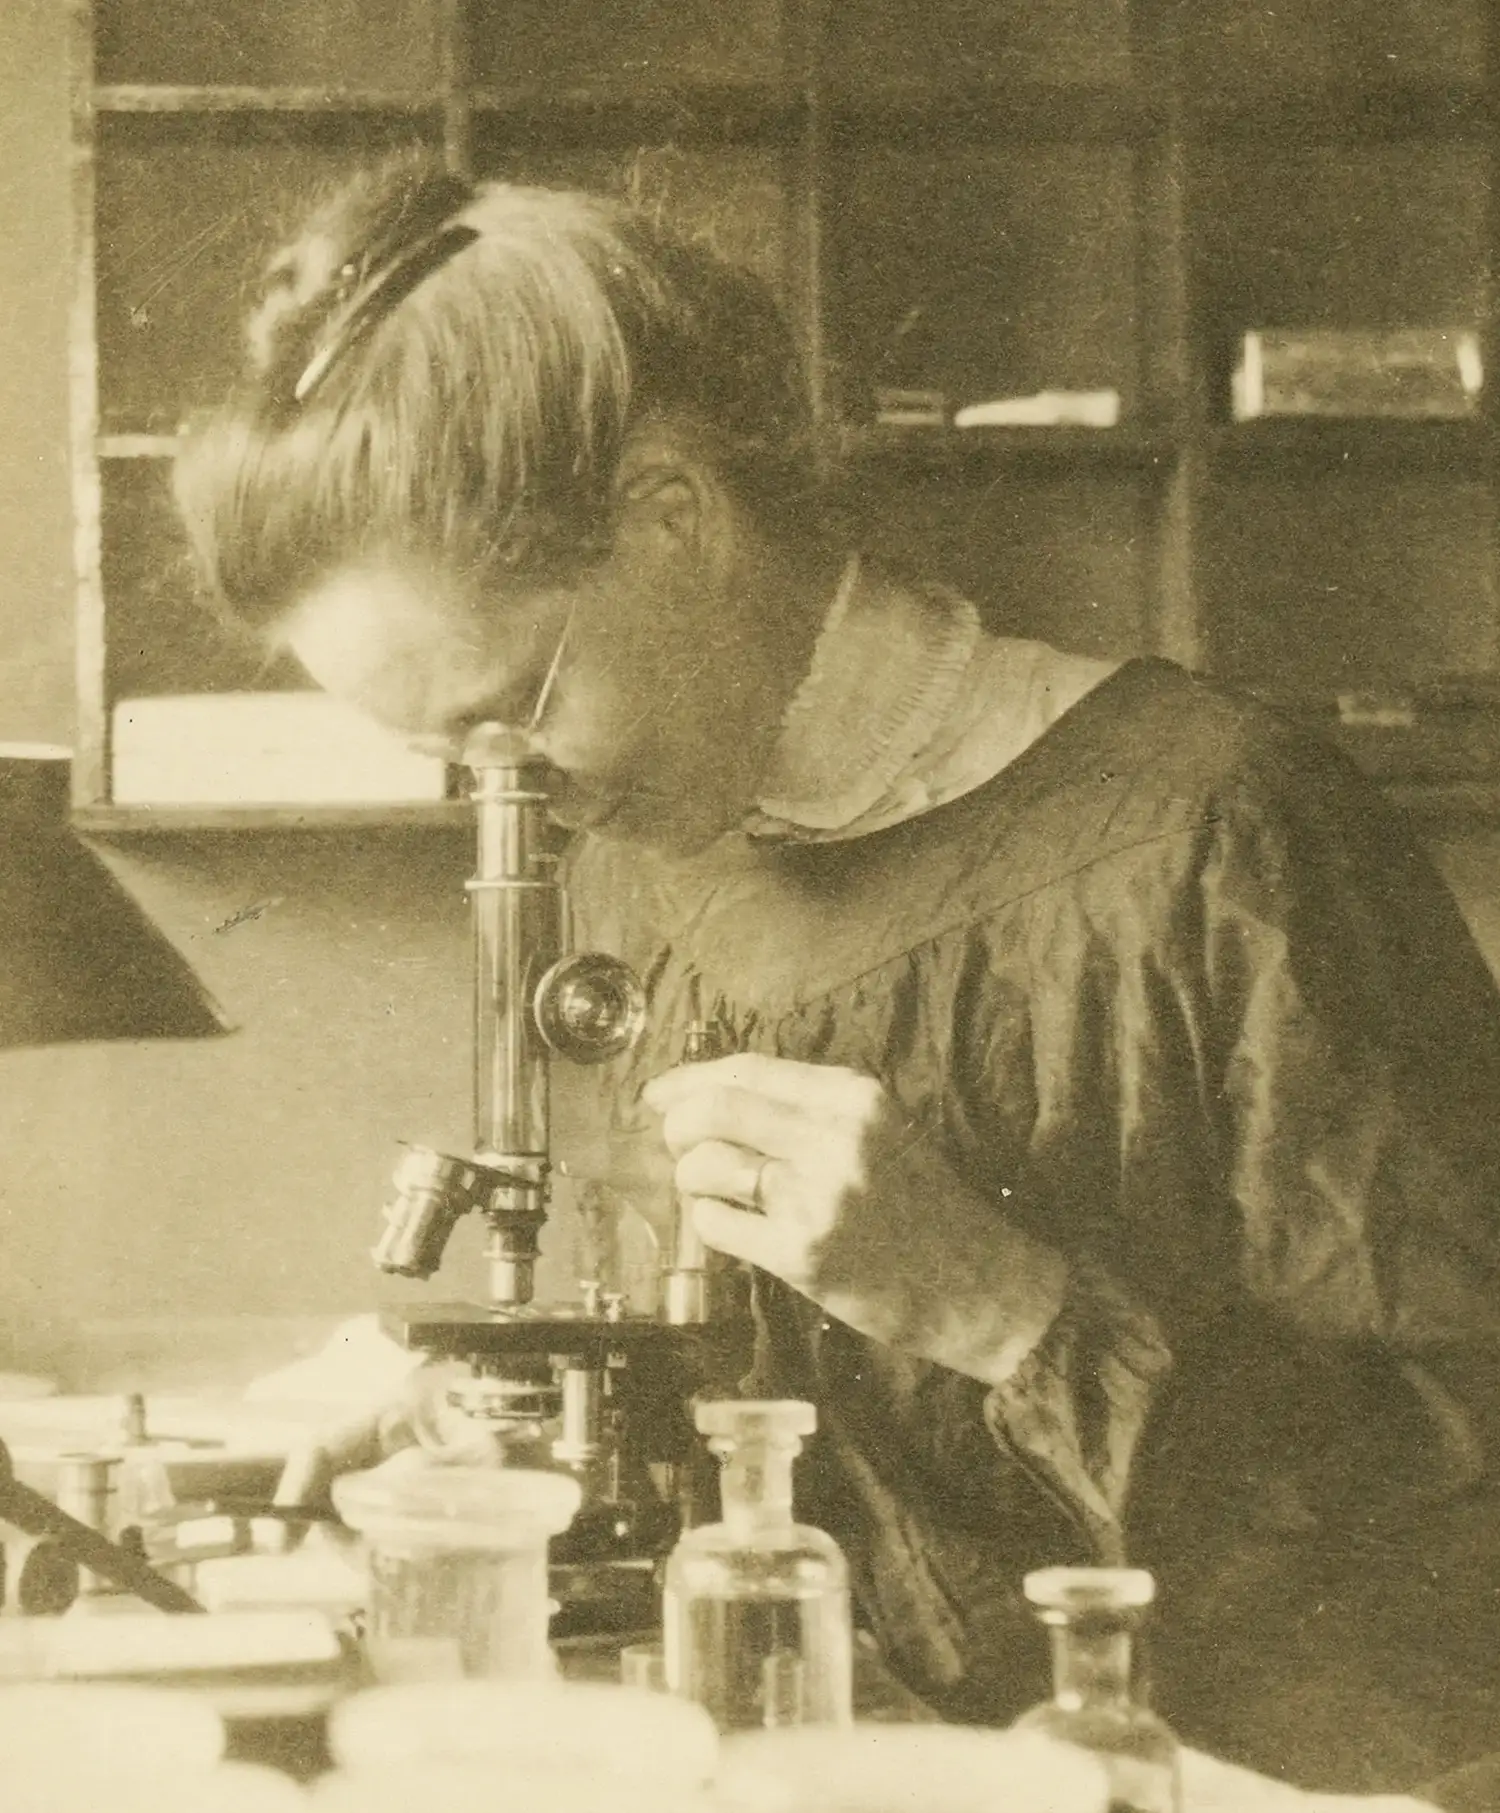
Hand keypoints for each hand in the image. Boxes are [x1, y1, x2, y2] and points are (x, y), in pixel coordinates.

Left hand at [642, 1053, 1063, 1383]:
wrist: (976, 1285)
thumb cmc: (922, 1204)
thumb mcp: (880, 1128)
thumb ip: (809, 1106)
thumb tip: (709, 1093)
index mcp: (855, 1097)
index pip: (746, 1071)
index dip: (690, 1080)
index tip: (660, 1094)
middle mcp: (836, 1137)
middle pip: (715, 1110)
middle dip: (677, 1126)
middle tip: (678, 1145)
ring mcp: (817, 1197)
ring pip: (706, 1165)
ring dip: (691, 1179)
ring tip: (713, 1191)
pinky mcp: (802, 1253)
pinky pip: (716, 1224)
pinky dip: (709, 1222)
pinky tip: (734, 1226)